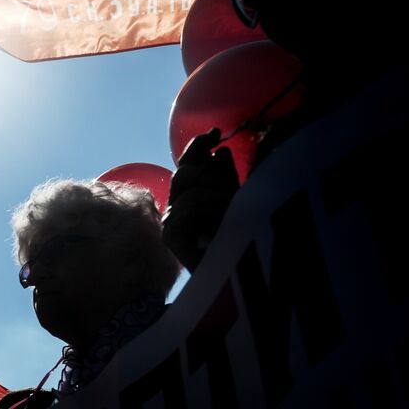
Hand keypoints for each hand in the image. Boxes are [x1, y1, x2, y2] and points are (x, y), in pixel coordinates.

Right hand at [162, 129, 239, 271]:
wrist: (233, 276)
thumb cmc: (238, 239)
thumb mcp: (236, 199)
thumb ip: (226, 176)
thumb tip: (219, 151)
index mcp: (190, 195)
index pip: (188, 164)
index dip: (198, 147)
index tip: (216, 132)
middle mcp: (176, 206)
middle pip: (186, 174)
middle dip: (214, 177)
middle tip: (233, 190)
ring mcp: (170, 222)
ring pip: (188, 193)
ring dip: (214, 197)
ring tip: (231, 211)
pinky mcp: (170, 238)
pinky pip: (184, 212)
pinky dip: (204, 213)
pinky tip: (217, 222)